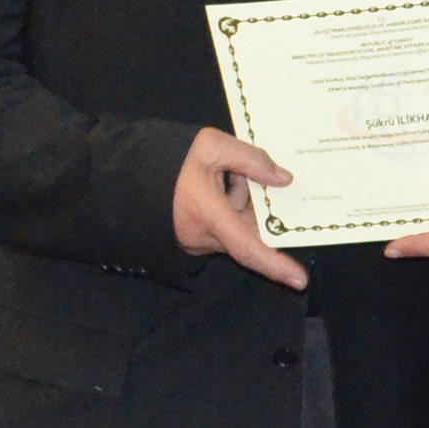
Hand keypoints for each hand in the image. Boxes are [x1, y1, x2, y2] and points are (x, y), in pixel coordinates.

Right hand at [171, 127, 309, 291]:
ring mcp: (200, 241)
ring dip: (243, 200)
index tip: (299, 281)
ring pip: (240, 226)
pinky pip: (227, 226)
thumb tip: (283, 179)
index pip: (247, 248)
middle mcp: (204, 237)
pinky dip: (233, 204)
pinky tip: (222, 181)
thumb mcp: (210, 146)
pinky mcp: (198, 238)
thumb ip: (250, 158)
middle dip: (260, 206)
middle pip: (251, 231)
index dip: (274, 265)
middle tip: (247, 176)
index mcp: (207, 216)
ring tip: (226, 171)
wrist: (129, 175)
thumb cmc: (168, 160)